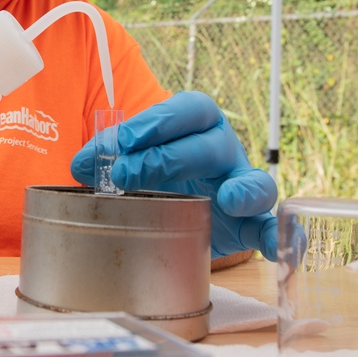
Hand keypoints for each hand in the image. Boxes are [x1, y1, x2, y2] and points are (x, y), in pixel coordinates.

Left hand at [70, 91, 277, 259]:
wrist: (177, 204)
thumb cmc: (154, 171)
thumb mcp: (130, 158)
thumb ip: (106, 157)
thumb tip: (80, 166)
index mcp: (197, 123)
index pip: (188, 109)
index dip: (158, 120)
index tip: (125, 139)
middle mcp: (223, 148)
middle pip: (210, 144)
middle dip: (167, 157)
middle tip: (124, 175)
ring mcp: (240, 184)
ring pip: (252, 180)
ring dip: (243, 189)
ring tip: (229, 199)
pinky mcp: (249, 223)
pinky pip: (268, 226)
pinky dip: (276, 236)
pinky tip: (278, 248)